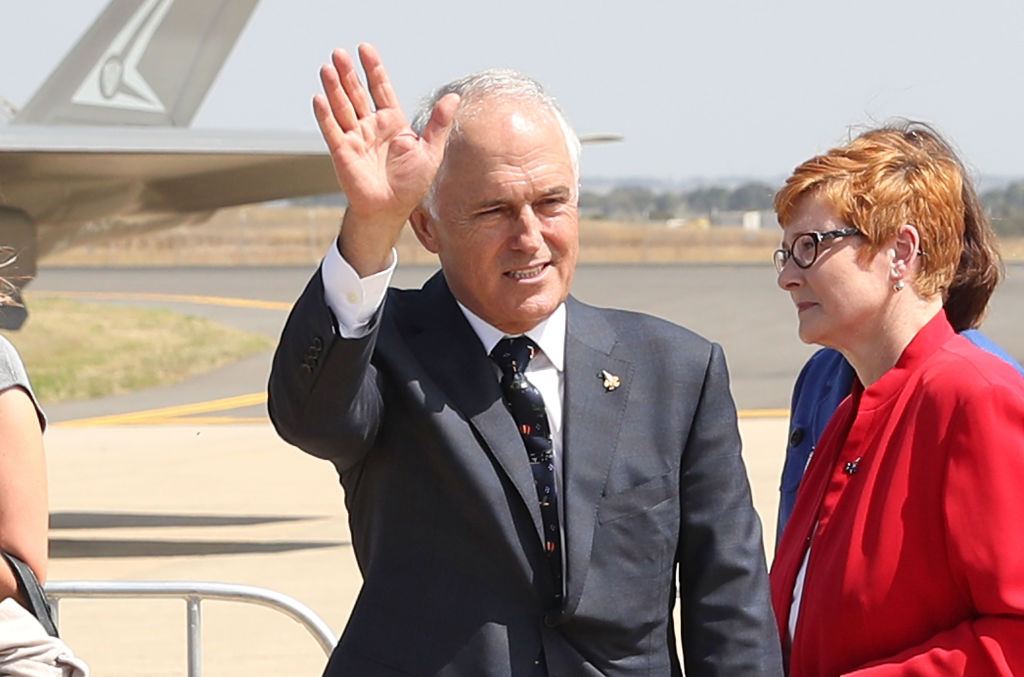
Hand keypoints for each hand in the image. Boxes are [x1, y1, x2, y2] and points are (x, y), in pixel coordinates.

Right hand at [313, 43, 458, 275]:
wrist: (391, 210)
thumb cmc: (411, 184)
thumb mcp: (431, 151)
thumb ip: (439, 124)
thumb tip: (454, 97)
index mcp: (392, 122)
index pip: (380, 89)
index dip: (373, 69)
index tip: (365, 48)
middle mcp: (371, 126)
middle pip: (357, 93)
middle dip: (349, 74)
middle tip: (339, 52)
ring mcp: (355, 138)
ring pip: (343, 107)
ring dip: (334, 88)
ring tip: (327, 67)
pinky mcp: (342, 152)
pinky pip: (332, 131)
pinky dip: (326, 115)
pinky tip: (320, 98)